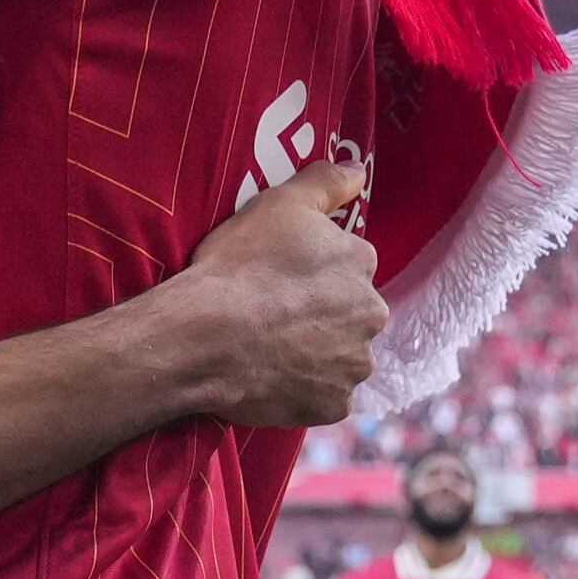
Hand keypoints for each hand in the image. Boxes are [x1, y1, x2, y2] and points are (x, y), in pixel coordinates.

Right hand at [153, 161, 385, 426]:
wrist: (206, 336)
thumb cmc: (240, 265)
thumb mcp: (280, 203)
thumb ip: (326, 182)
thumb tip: (359, 172)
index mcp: (361, 264)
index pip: (347, 265)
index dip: (311, 272)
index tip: (279, 278)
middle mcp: (371, 316)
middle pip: (350, 313)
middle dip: (322, 315)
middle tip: (274, 315)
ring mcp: (354, 365)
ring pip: (341, 357)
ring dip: (317, 353)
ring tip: (271, 348)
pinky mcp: (333, 406)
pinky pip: (324, 396)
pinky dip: (304, 390)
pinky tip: (272, 377)